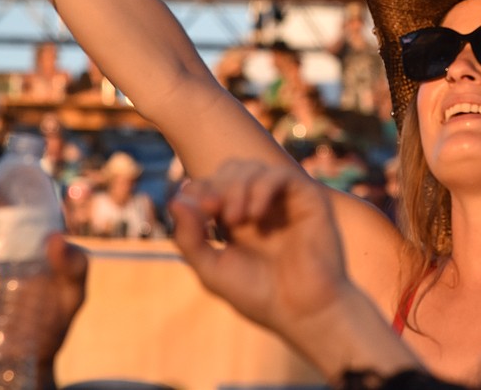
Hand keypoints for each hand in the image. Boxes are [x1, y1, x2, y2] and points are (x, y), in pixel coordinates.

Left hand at [169, 159, 347, 335]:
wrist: (303, 312)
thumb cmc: (260, 296)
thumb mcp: (212, 270)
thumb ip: (189, 239)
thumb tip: (175, 201)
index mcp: (236, 219)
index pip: (211, 184)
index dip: (199, 190)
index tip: (199, 212)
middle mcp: (260, 205)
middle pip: (230, 170)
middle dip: (217, 187)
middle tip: (215, 213)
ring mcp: (283, 200)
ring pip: (252, 167)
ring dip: (236, 187)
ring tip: (235, 219)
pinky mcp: (306, 198)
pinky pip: (279, 175)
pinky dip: (261, 188)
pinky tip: (254, 215)